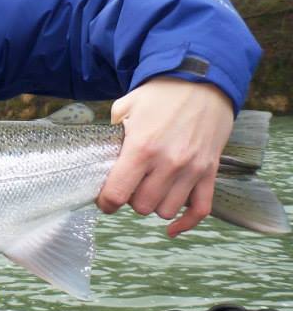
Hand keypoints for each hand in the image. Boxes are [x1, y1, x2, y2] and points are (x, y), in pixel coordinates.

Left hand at [96, 77, 233, 236]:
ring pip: (166, 210)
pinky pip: (200, 211)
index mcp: (141, 147)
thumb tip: (100, 155)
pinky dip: (184, 223)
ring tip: (150, 189)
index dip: (105, 202)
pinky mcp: (210, 173)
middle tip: (130, 185)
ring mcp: (192, 170)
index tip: (103, 200)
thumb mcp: (125, 107)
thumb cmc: (160, 95)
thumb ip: (112, 134)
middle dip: (131, 200)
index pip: (117, 193)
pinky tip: (171, 227)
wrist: (203, 83)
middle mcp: (168, 163)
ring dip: (155, 205)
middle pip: (141, 206)